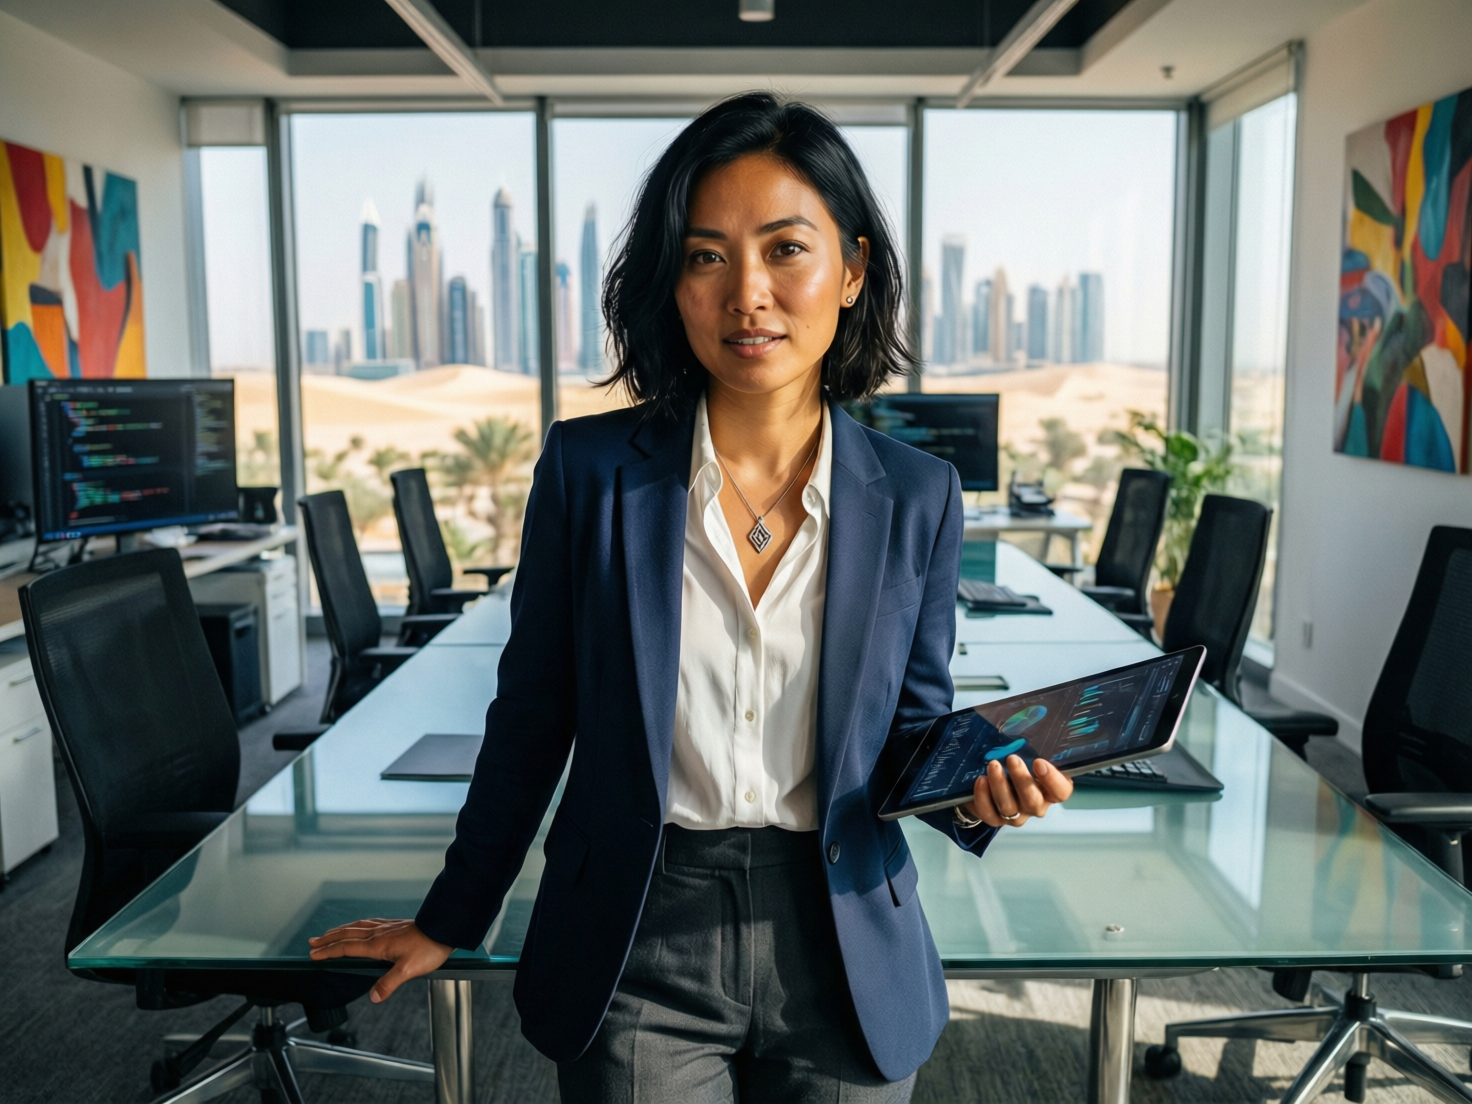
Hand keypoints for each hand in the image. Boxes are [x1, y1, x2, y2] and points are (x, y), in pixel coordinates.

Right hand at [308, 918, 452, 1002]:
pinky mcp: (394, 925)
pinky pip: (369, 923)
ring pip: (356, 927)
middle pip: (347, 934)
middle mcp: (378, 934)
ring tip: (329, 933)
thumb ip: (389, 984)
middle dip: (328, 939)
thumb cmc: (428, 948)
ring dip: (340, 930)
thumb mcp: (408, 970)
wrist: (444, 928)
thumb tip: (373, 997)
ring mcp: (386, 928)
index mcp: (377, 945)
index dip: (329, 951)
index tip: (313, 954)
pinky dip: (357, 925)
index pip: (346, 948)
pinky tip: (359, 926)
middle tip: (312, 942)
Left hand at [961, 755, 1072, 828]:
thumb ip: (1033, 746)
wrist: (995, 782)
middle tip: (1012, 759)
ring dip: (1000, 785)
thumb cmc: (1018, 764)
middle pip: (1033, 801)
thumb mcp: (1029, 754)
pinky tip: (981, 780)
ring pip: (1009, 807)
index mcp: (1051, 789)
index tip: (1039, 762)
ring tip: (993, 765)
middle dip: (1022, 779)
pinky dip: (983, 797)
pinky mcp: (996, 819)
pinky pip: (989, 813)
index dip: (1053, 780)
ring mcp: (1017, 814)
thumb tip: (1028, 719)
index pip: (1061, 791)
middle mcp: (1037, 804)